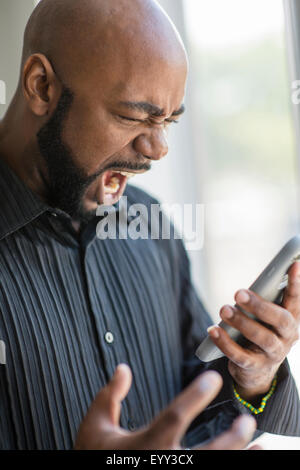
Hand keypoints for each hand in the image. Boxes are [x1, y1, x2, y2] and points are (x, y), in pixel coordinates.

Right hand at [74, 364, 258, 449]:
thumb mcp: (94, 425)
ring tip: (260, 444)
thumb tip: (123, 367)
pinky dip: (230, 467)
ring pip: (213, 469)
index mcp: (143, 446)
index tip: (213, 378)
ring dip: (238, 456)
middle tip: (248, 420)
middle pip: (206, 455)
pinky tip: (247, 457)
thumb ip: (109, 395)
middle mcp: (161, 464)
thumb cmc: (91, 456)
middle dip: (231, 439)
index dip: (196, 396)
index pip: (175, 417)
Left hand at [208, 262, 299, 400]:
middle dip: (259, 305)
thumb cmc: (260, 332)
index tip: (294, 264)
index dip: (296, 283)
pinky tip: (213, 330)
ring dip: (241, 322)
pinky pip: (240, 356)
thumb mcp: (264, 318)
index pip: (296, 300)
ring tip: (224, 309)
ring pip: (261, 338)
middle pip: (280, 320)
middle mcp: (287, 337)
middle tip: (238, 293)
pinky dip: (225, 343)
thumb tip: (247, 288)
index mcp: (291, 320)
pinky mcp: (255, 367)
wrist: (256, 370)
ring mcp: (273, 354)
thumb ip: (262, 302)